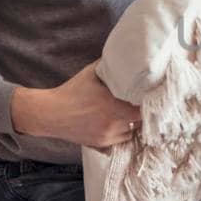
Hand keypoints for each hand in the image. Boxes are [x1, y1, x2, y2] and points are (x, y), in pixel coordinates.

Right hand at [10, 62, 142, 147]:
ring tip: (130, 116)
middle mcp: (112, 123)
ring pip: (130, 133)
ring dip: (132, 126)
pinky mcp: (100, 144)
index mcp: (113, 105)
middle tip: (142, 106)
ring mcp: (106, 136)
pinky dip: (121, 135)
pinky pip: (119, 142)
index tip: (150, 99)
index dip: (149, 106)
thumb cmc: (71, 91)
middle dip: (141, 115)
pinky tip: (119, 126)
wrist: (50, 113)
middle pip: (139, 123)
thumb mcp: (91, 74)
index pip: (143, 111)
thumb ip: (109, 67)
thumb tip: (124, 56)